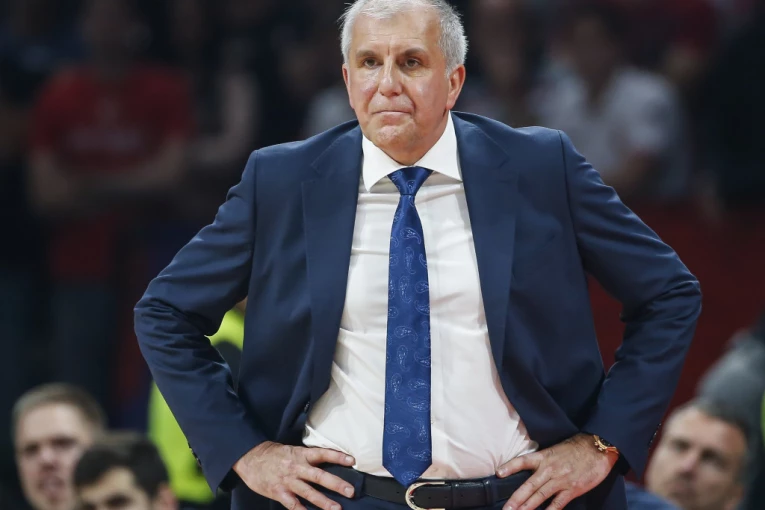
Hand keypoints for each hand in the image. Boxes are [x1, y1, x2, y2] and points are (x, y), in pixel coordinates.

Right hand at [233, 441, 356, 509]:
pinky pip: (293, 504)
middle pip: (319, 476)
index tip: (352, 460)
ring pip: (309, 492)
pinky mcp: (279, 492)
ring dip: (324, 502)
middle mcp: (296, 467)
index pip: (322, 454)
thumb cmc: (273, 455)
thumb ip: (306, 459)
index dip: (337, 457)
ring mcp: (288, 481)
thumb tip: (326, 465)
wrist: (250, 458)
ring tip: (337, 508)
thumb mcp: (291, 450)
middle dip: (336, 484)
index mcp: (300, 454)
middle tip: (351, 491)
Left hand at [497, 434, 617, 509]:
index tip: (498, 473)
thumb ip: (544, 460)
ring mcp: (561, 480)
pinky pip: (558, 503)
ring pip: (540, 496)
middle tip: (506, 509)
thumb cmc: (576, 448)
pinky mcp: (573, 489)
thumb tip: (531, 470)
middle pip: (529, 485)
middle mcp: (550, 469)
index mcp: (544, 457)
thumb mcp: (556, 449)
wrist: (598, 448)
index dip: (510, 467)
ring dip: (528, 507)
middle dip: (516, 499)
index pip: (523, 461)